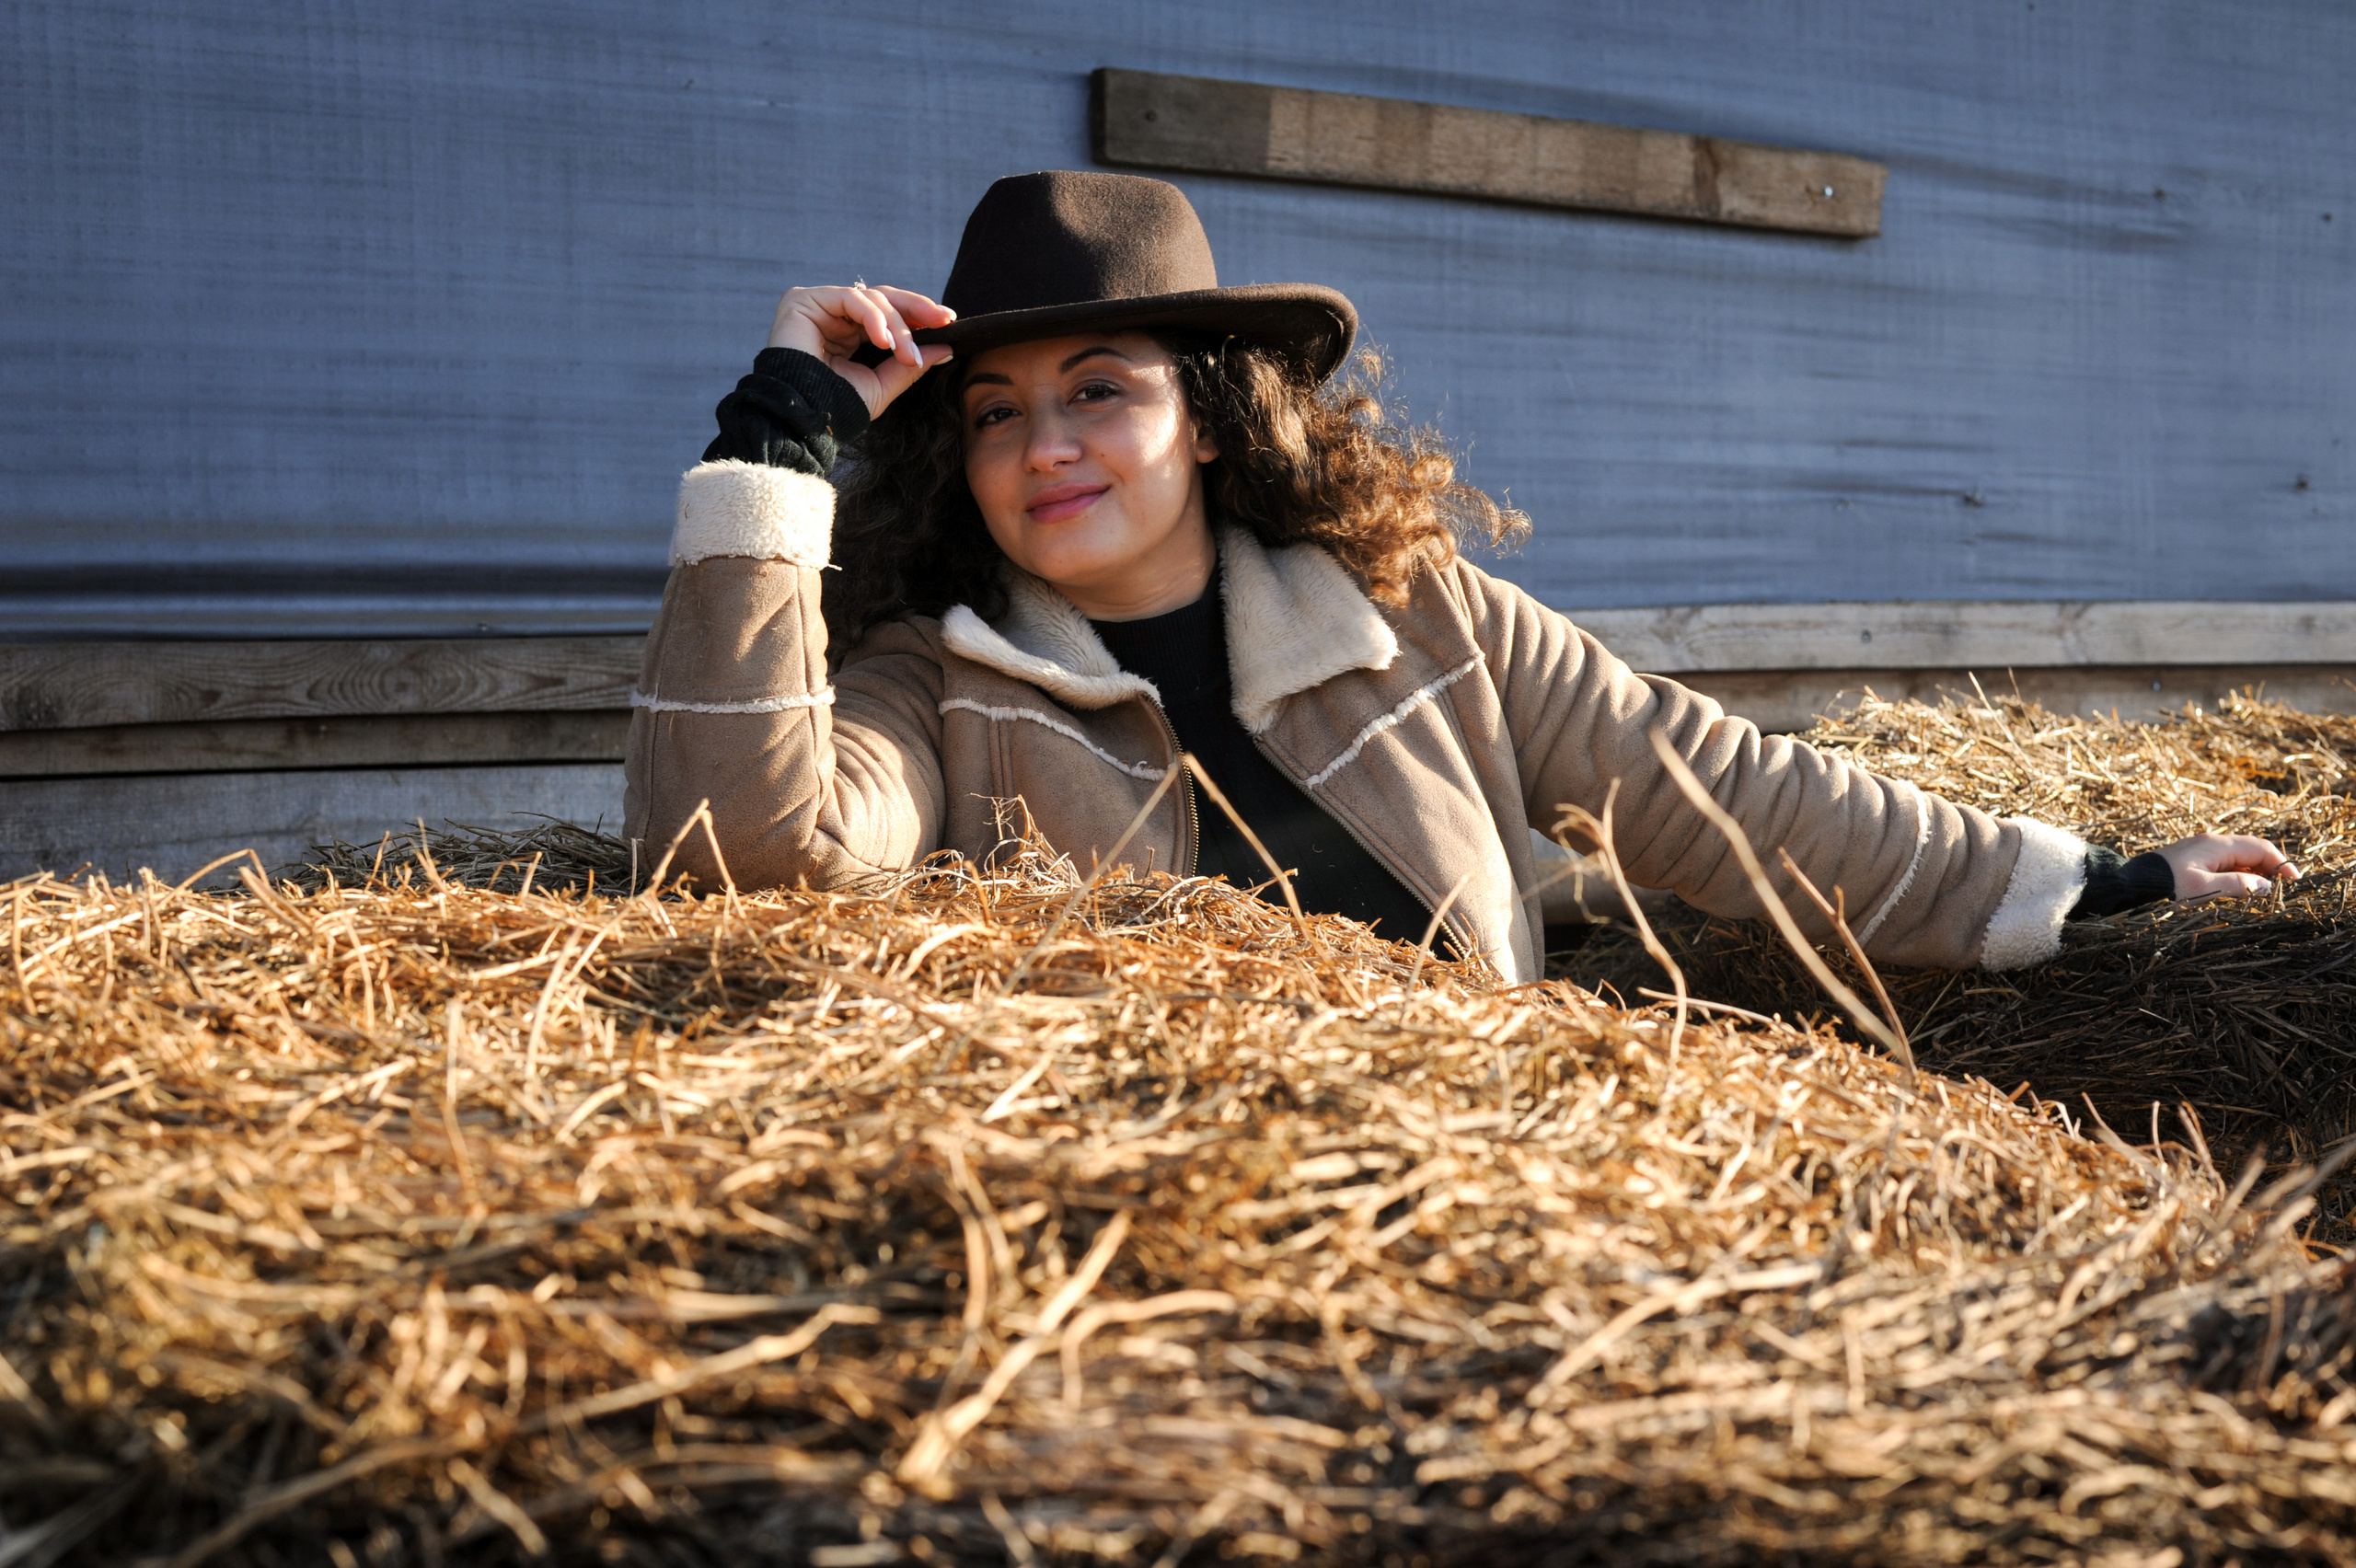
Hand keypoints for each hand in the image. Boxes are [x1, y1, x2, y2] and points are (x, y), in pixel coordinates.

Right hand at [768, 284, 954, 419]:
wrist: (802, 419)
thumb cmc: (836, 407)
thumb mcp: (881, 385)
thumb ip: (909, 367)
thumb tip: (946, 348)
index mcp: (850, 333)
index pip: (888, 313)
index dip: (918, 315)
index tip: (949, 323)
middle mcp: (834, 315)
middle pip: (883, 298)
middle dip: (917, 309)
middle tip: (943, 321)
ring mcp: (819, 305)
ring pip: (871, 299)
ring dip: (897, 327)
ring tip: (907, 355)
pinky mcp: (804, 299)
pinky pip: (850, 298)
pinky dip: (873, 318)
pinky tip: (884, 341)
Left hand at [2153, 833, 2299, 901]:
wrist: (2133, 881)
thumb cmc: (2166, 885)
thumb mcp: (2203, 888)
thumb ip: (2237, 885)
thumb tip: (2266, 886)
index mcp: (2218, 845)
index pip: (2260, 848)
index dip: (2280, 863)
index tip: (2294, 880)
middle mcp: (2213, 842)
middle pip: (2252, 849)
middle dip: (2271, 866)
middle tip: (2282, 887)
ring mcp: (2203, 848)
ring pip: (2240, 856)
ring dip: (2255, 870)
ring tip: (2264, 891)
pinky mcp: (2195, 857)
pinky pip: (2226, 862)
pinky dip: (2239, 872)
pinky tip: (2240, 887)